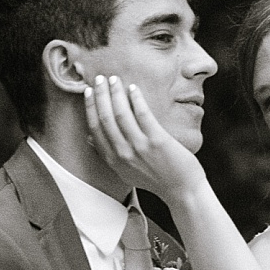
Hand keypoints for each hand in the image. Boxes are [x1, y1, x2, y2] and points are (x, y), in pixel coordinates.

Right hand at [85, 74, 207, 205]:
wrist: (181, 190)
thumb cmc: (155, 179)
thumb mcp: (124, 170)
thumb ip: (107, 154)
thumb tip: (88, 138)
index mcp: (112, 160)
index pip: (94, 129)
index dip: (89, 108)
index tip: (87, 92)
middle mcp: (122, 153)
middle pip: (105, 118)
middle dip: (99, 96)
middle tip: (99, 79)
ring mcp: (139, 147)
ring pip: (121, 114)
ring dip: (115, 93)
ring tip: (114, 79)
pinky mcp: (157, 141)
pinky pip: (143, 115)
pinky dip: (136, 99)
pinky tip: (133, 88)